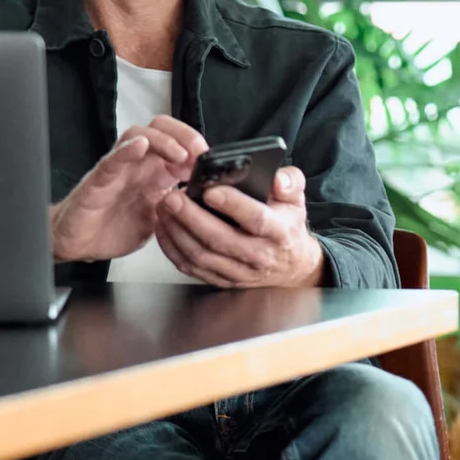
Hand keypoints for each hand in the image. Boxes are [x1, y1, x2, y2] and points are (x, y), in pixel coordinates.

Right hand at [50, 117, 207, 262]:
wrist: (80, 243)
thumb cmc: (114, 228)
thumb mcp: (158, 221)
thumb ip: (179, 208)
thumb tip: (208, 205)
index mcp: (154, 173)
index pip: (179, 143)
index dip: (197, 148)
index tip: (212, 162)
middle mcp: (137, 165)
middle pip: (161, 129)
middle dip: (184, 135)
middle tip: (199, 153)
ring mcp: (118, 169)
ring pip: (138, 135)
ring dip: (163, 140)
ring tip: (179, 153)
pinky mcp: (98, 180)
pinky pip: (112, 159)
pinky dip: (126, 150)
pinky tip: (139, 146)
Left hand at [154, 165, 325, 287]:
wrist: (291, 266)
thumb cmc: (287, 226)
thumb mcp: (296, 199)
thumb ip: (290, 182)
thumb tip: (277, 179)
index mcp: (278, 232)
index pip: (255, 219)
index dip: (233, 205)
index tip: (210, 190)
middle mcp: (258, 255)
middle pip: (219, 239)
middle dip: (191, 217)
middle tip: (172, 198)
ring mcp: (238, 271)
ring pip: (201, 255)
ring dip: (177, 232)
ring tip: (163, 208)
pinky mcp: (222, 280)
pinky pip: (192, 267)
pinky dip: (173, 249)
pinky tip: (164, 229)